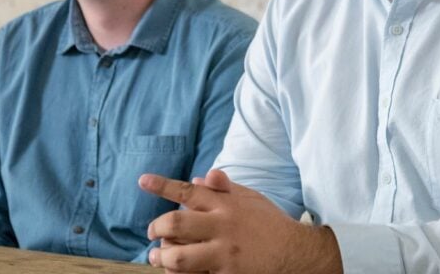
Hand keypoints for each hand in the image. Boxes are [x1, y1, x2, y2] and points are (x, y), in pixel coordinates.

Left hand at [139, 169, 341, 273]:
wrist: (296, 254)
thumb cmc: (270, 224)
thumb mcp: (251, 199)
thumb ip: (225, 189)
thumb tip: (201, 176)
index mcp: (226, 205)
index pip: (188, 190)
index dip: (162, 185)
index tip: (143, 181)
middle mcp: (222, 226)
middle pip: (176, 222)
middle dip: (157, 227)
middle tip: (153, 232)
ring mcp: (224, 254)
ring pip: (179, 257)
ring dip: (162, 257)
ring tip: (157, 256)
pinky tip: (176, 272)